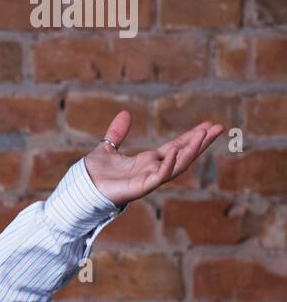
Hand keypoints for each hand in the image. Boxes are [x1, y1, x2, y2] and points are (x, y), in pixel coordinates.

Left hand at [83, 110, 224, 206]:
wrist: (81, 188)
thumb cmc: (93, 173)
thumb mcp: (107, 147)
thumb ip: (117, 132)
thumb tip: (125, 113)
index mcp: (147, 161)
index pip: (176, 146)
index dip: (191, 136)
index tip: (208, 125)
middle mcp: (152, 170)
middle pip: (183, 154)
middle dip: (200, 142)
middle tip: (219, 128)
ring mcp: (149, 179)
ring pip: (177, 165)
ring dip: (191, 151)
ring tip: (204, 136)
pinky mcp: (141, 187)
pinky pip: (159, 176)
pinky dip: (167, 164)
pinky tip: (175, 151)